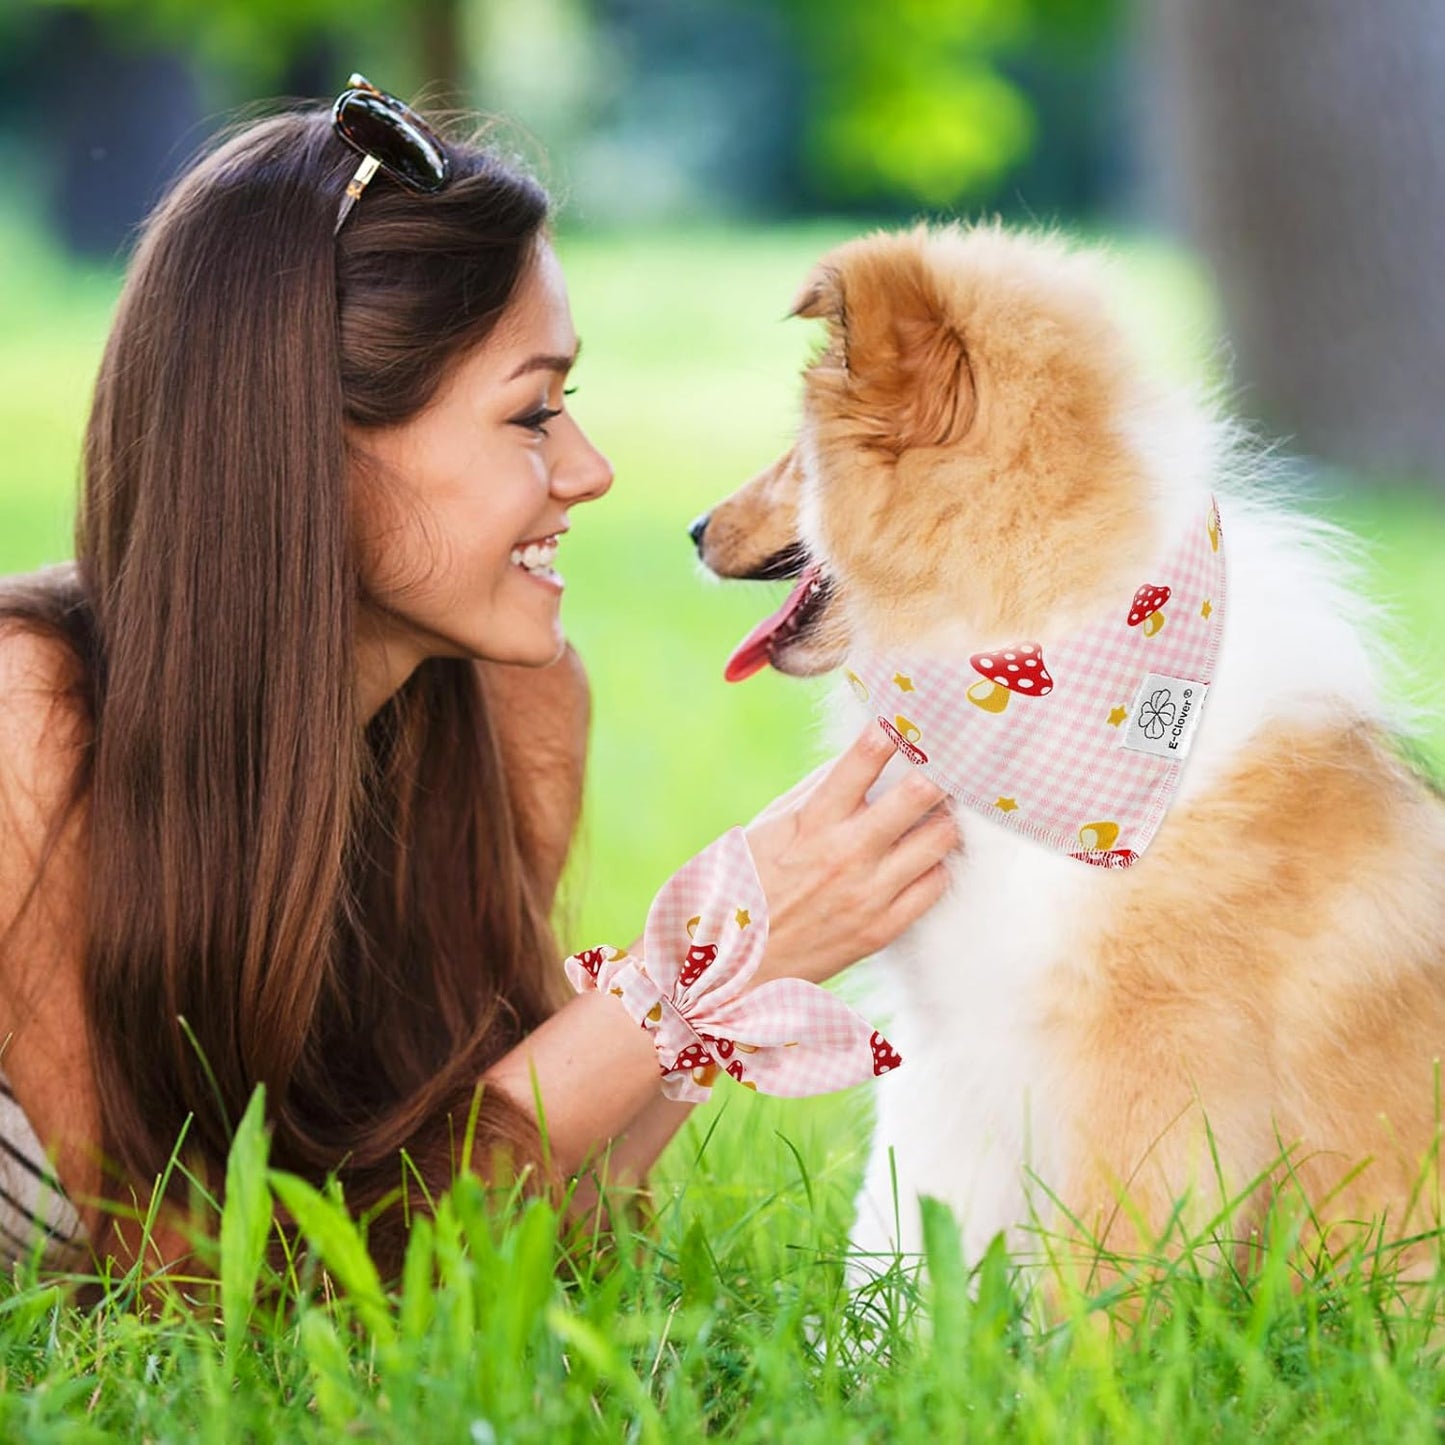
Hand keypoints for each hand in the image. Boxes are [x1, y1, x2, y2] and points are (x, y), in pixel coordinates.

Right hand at [743, 721, 961, 989]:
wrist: (734, 969)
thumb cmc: (745, 889)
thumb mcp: (768, 828)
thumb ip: (815, 792)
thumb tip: (859, 757)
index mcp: (812, 823)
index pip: (864, 760)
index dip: (893, 730)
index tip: (910, 716)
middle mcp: (846, 854)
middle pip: (920, 795)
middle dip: (940, 770)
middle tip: (950, 759)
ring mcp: (869, 894)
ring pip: (941, 839)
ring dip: (946, 817)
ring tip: (943, 806)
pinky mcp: (883, 929)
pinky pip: (936, 885)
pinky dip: (938, 863)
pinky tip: (928, 855)